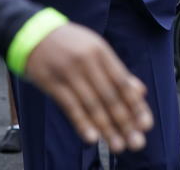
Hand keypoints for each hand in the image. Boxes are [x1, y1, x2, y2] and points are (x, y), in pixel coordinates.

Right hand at [25, 23, 152, 152]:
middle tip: (137, 143)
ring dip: (107, 128)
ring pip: (92, 104)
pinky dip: (82, 122)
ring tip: (118, 146)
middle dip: (125, 122)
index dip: (136, 105)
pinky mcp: (51, 82)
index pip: (123, 82)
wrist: (33, 33)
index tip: (146, 125)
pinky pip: (69, 106)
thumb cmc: (70, 43)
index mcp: (101, 52)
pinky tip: (92, 137)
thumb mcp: (95, 48)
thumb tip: (140, 91)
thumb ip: (117, 70)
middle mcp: (87, 61)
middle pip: (110, 96)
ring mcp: (68, 72)